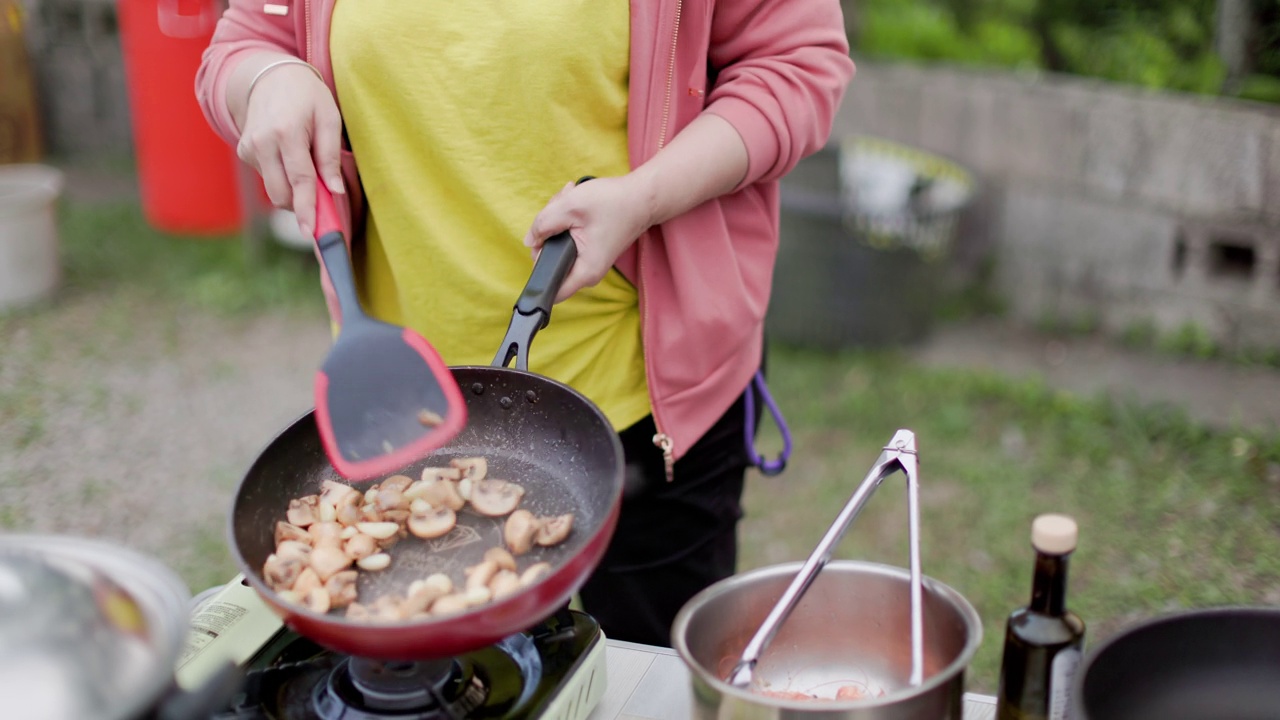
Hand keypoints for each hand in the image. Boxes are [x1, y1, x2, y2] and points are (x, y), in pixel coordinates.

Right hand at [235, 60, 343, 238]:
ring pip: (274, 190)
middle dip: (302, 204)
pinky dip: (282, 177)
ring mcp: (249, 148)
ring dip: (293, 189)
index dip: (307, 208)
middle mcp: (262, 142)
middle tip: (323, 200)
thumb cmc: (307, 96)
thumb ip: (330, 156)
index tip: (311, 231)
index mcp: (287, 132)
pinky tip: (289, 156)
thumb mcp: (329, 118)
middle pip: (281, 193)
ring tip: (306, 163)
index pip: (300, 179)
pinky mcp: (244, 152)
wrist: (270, 76)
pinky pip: (267, 178)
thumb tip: (335, 191)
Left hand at [522, 175, 652, 302]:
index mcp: (585, 271)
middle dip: (547, 232)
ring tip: (569, 198)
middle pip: (550, 260)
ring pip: (558, 246)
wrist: (643, 198)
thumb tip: (530, 241)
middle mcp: (588, 272)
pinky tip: (575, 203)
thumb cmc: (614, 202)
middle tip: (558, 208)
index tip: (537, 247)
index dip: (537, 274)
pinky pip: (569, 239)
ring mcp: (590, 261)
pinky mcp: (591, 250)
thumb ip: (543, 224)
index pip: (551, 291)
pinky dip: (568, 220)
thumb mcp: (570, 206)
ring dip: (557, 220)